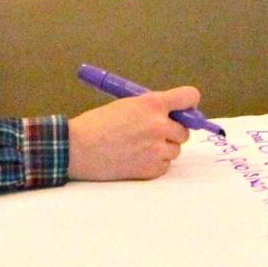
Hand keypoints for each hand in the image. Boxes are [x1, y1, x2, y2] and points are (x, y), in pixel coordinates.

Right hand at [66, 88, 197, 180]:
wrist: (78, 148)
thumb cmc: (97, 123)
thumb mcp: (126, 104)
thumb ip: (151, 108)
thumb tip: (173, 114)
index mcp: (152, 103)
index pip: (189, 97)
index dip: (188, 104)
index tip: (184, 110)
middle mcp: (159, 125)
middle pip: (184, 129)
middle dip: (172, 131)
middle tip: (152, 133)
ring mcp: (157, 149)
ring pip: (175, 149)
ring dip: (163, 148)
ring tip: (139, 147)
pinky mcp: (152, 169)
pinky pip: (165, 165)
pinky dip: (155, 163)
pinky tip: (136, 158)